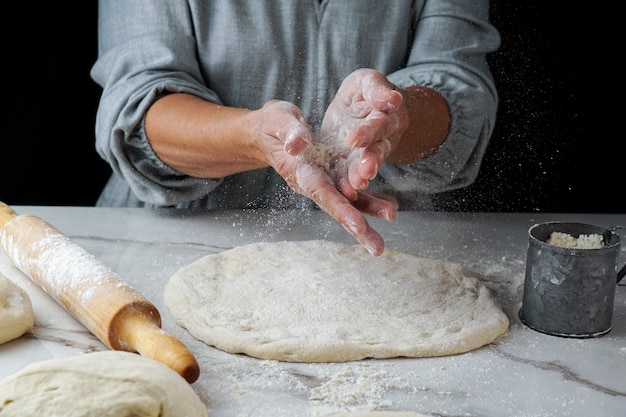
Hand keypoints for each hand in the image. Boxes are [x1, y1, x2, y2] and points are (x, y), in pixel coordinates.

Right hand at [256, 100, 395, 255]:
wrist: (270, 132)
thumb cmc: (272, 125)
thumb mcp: (278, 121)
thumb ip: (289, 132)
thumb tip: (297, 145)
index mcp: (300, 172)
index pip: (322, 193)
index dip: (340, 209)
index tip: (358, 225)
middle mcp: (313, 183)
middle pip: (338, 208)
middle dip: (358, 228)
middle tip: (377, 248)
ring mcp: (324, 182)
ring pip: (349, 202)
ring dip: (370, 214)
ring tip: (393, 220)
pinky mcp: (332, 177)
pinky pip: (353, 192)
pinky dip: (371, 201)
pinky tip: (389, 207)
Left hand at [319, 69, 408, 200]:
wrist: (361, 108)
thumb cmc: (365, 92)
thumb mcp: (367, 82)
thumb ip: (377, 89)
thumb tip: (393, 100)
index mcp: (385, 115)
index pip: (377, 123)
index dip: (367, 132)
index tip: (353, 140)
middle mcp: (383, 138)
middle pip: (378, 149)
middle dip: (371, 161)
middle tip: (364, 171)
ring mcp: (372, 154)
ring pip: (369, 166)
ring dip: (363, 176)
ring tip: (356, 186)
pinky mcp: (357, 164)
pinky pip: (356, 176)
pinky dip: (352, 186)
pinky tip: (346, 194)